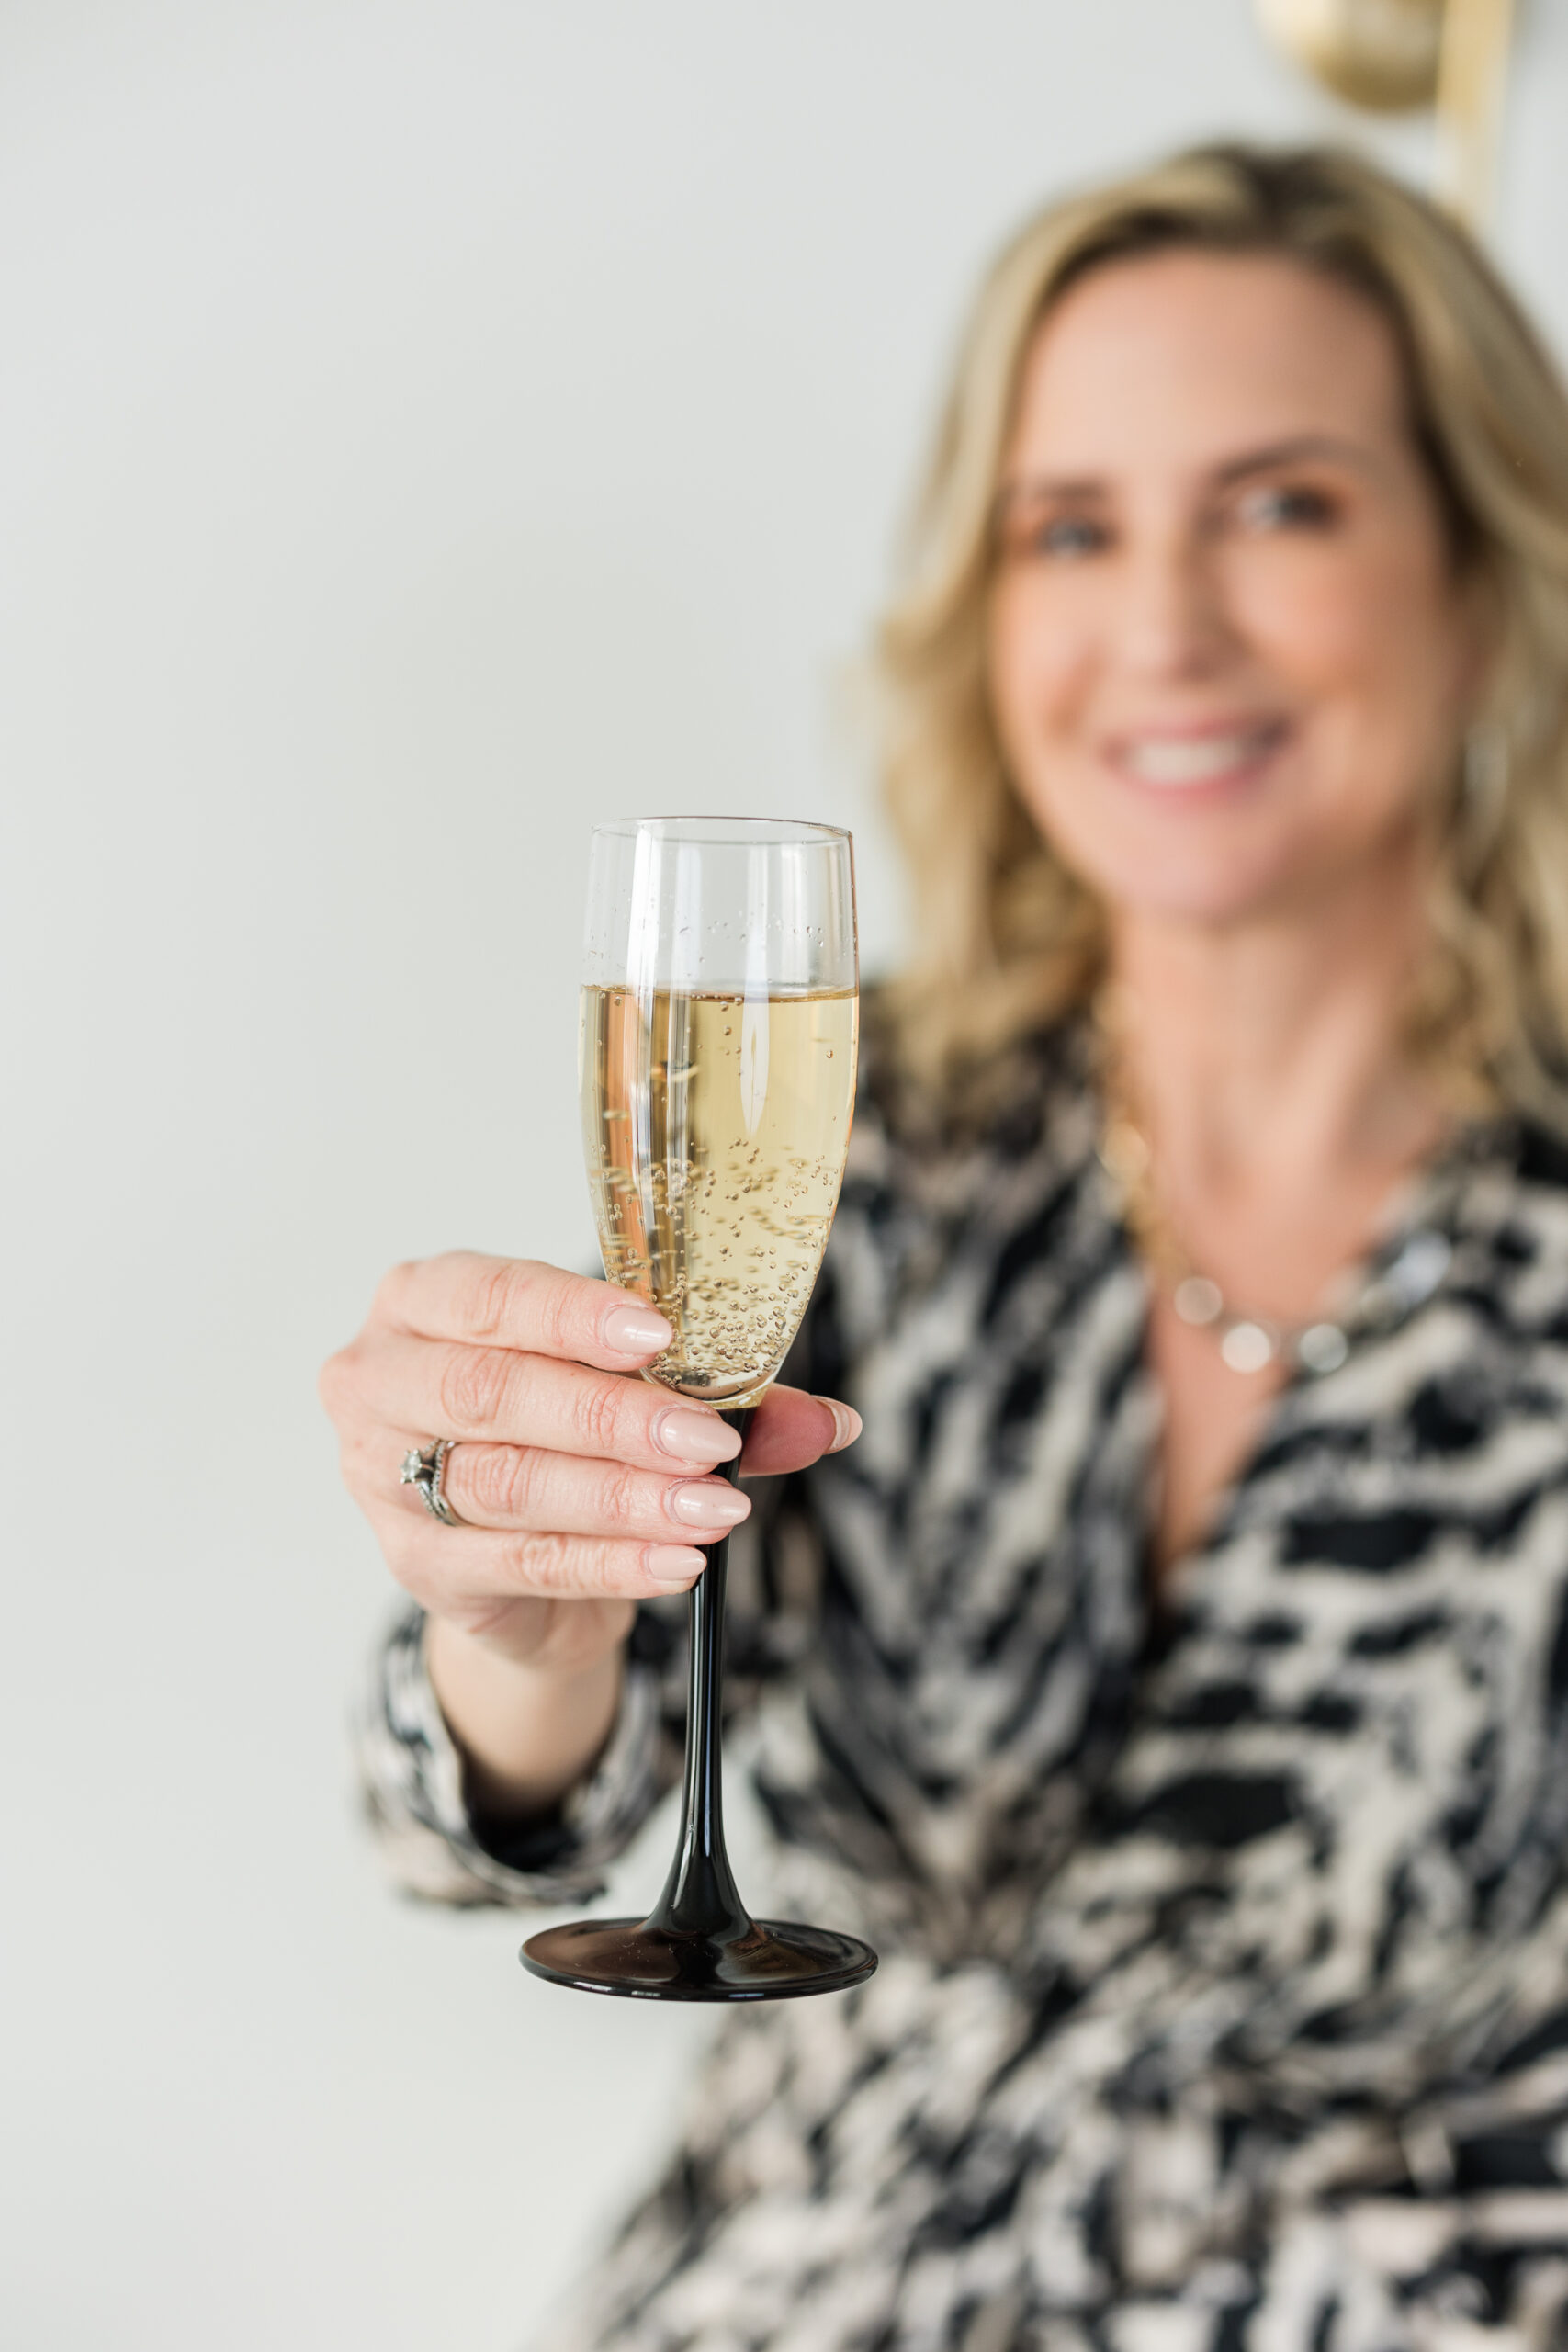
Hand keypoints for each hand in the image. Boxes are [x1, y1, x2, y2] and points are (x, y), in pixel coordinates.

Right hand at [320, 1251, 859, 1684]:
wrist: (509, 1553)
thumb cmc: (557, 1427)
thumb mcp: (622, 1385)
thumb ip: (716, 1393)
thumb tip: (826, 1421)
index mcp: (422, 1301)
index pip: (489, 1295)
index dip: (571, 1316)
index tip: (658, 1337)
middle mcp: (380, 1381)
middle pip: (493, 1394)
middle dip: (614, 1418)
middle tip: (710, 1440)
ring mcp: (383, 1480)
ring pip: (509, 1483)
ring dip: (624, 1497)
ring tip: (713, 1506)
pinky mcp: (419, 1566)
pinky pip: (525, 1564)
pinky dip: (613, 1563)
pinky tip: (679, 1561)